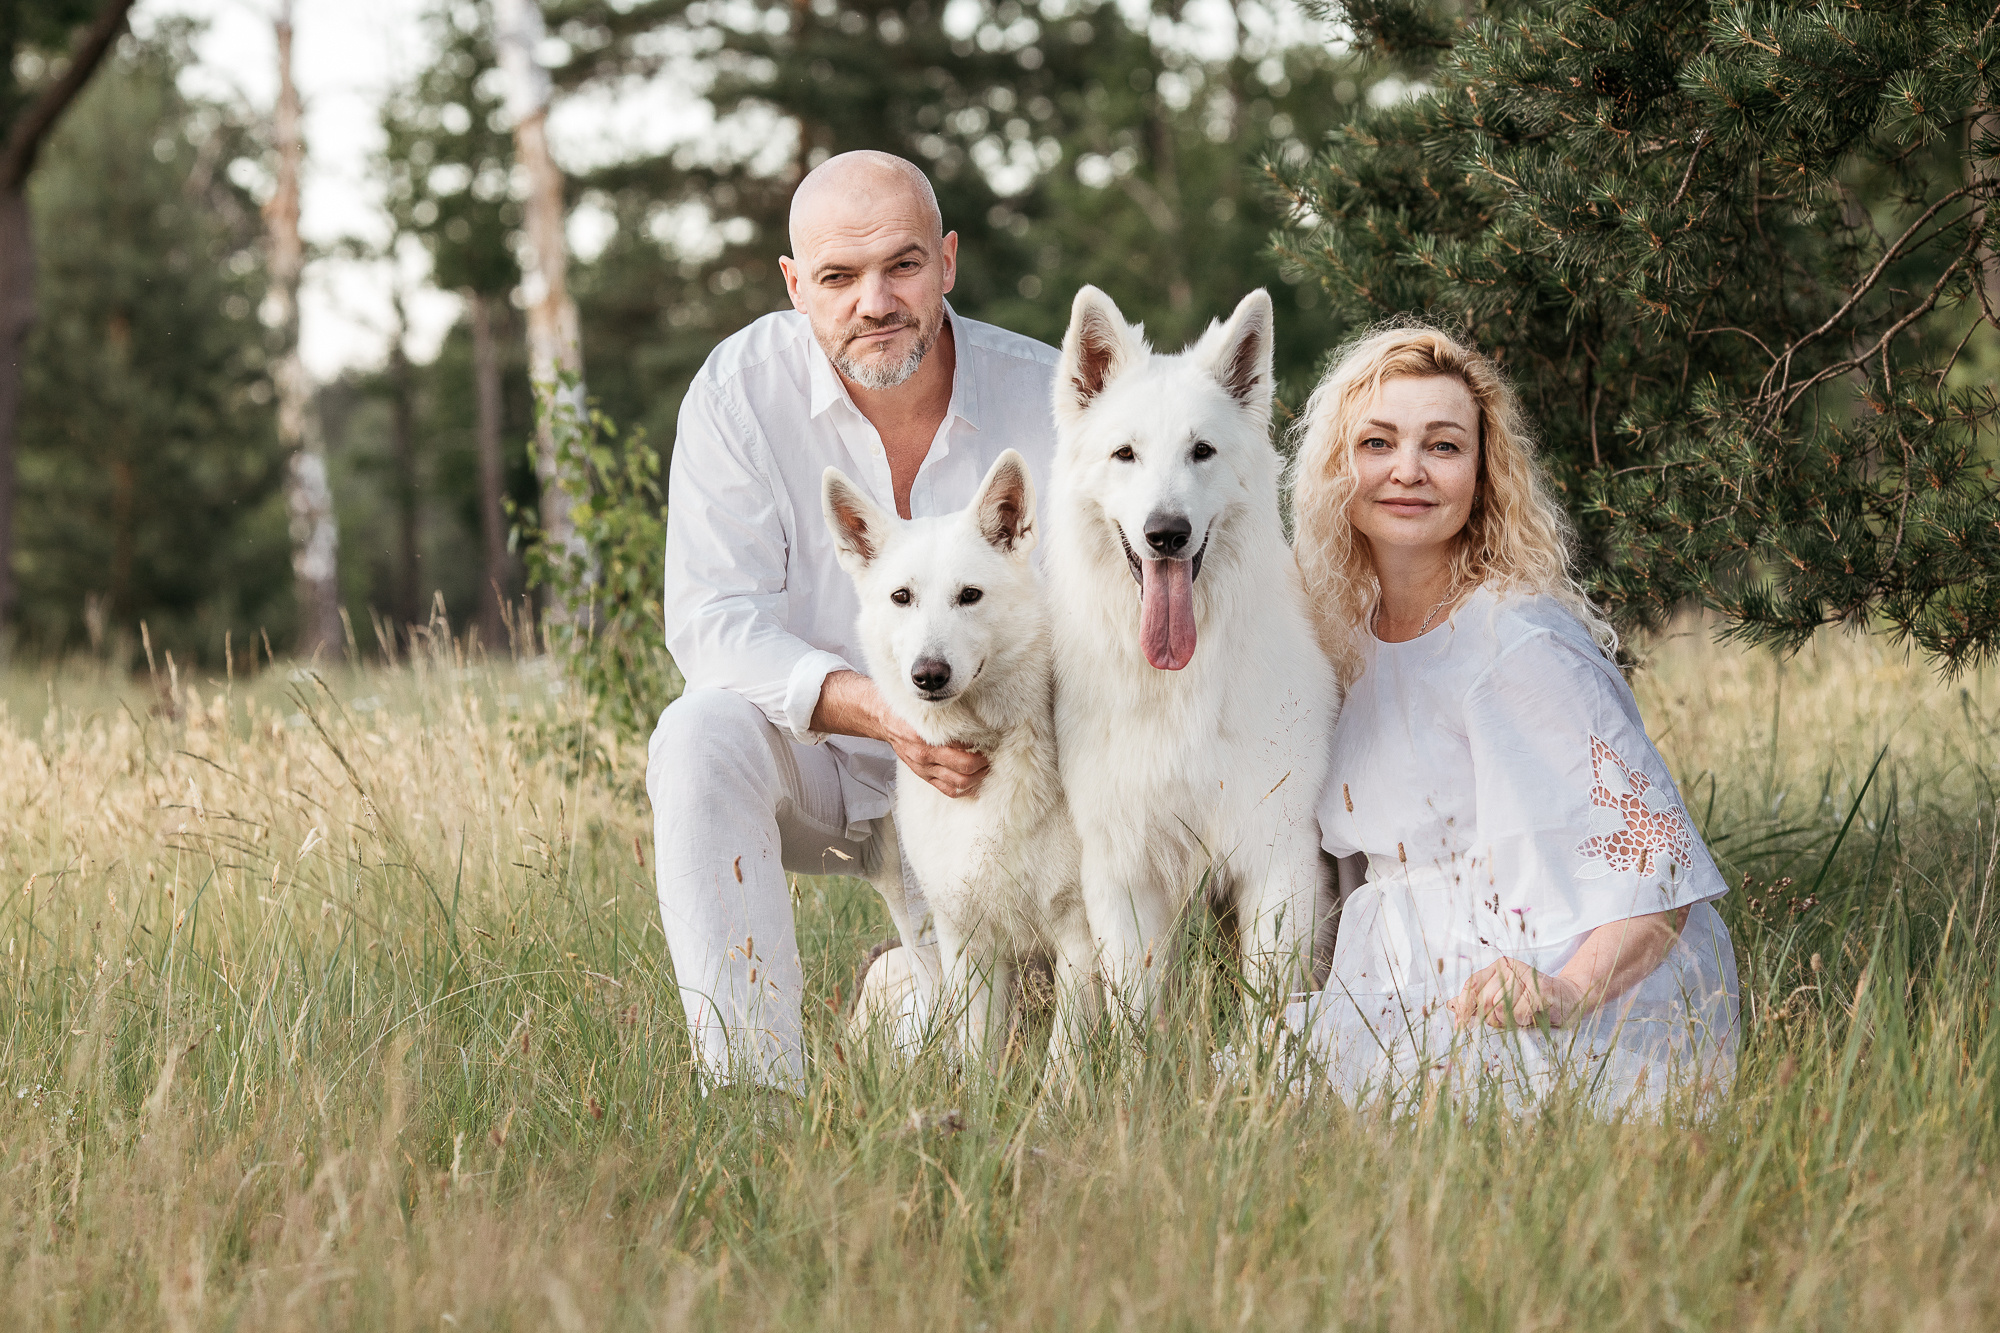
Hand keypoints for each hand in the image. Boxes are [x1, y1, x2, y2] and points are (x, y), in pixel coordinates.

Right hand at [811, 669, 987, 797]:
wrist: (880, 717)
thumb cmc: (906, 707)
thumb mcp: (924, 703)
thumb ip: (946, 709)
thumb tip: (977, 709)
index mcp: (924, 735)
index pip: (961, 746)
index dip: (982, 744)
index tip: (993, 737)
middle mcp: (924, 755)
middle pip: (964, 768)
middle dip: (984, 763)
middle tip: (994, 753)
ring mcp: (923, 768)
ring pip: (958, 784)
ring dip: (978, 778)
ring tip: (986, 767)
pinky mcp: (923, 776)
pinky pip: (948, 790)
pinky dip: (965, 788)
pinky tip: (975, 780)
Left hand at [1447, 957, 1585, 1030]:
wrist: (1571, 998)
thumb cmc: (1534, 1003)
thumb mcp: (1504, 1000)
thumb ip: (1479, 1000)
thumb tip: (1450, 1005)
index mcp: (1497, 967)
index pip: (1470, 985)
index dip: (1462, 1007)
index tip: (1459, 1027)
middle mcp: (1509, 967)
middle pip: (1483, 1000)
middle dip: (1490, 1019)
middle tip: (1507, 1022)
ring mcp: (1526, 976)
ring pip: (1499, 1008)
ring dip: (1508, 1022)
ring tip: (1521, 1018)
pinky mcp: (1541, 989)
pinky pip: (1517, 1013)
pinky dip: (1521, 1022)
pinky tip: (1531, 1017)